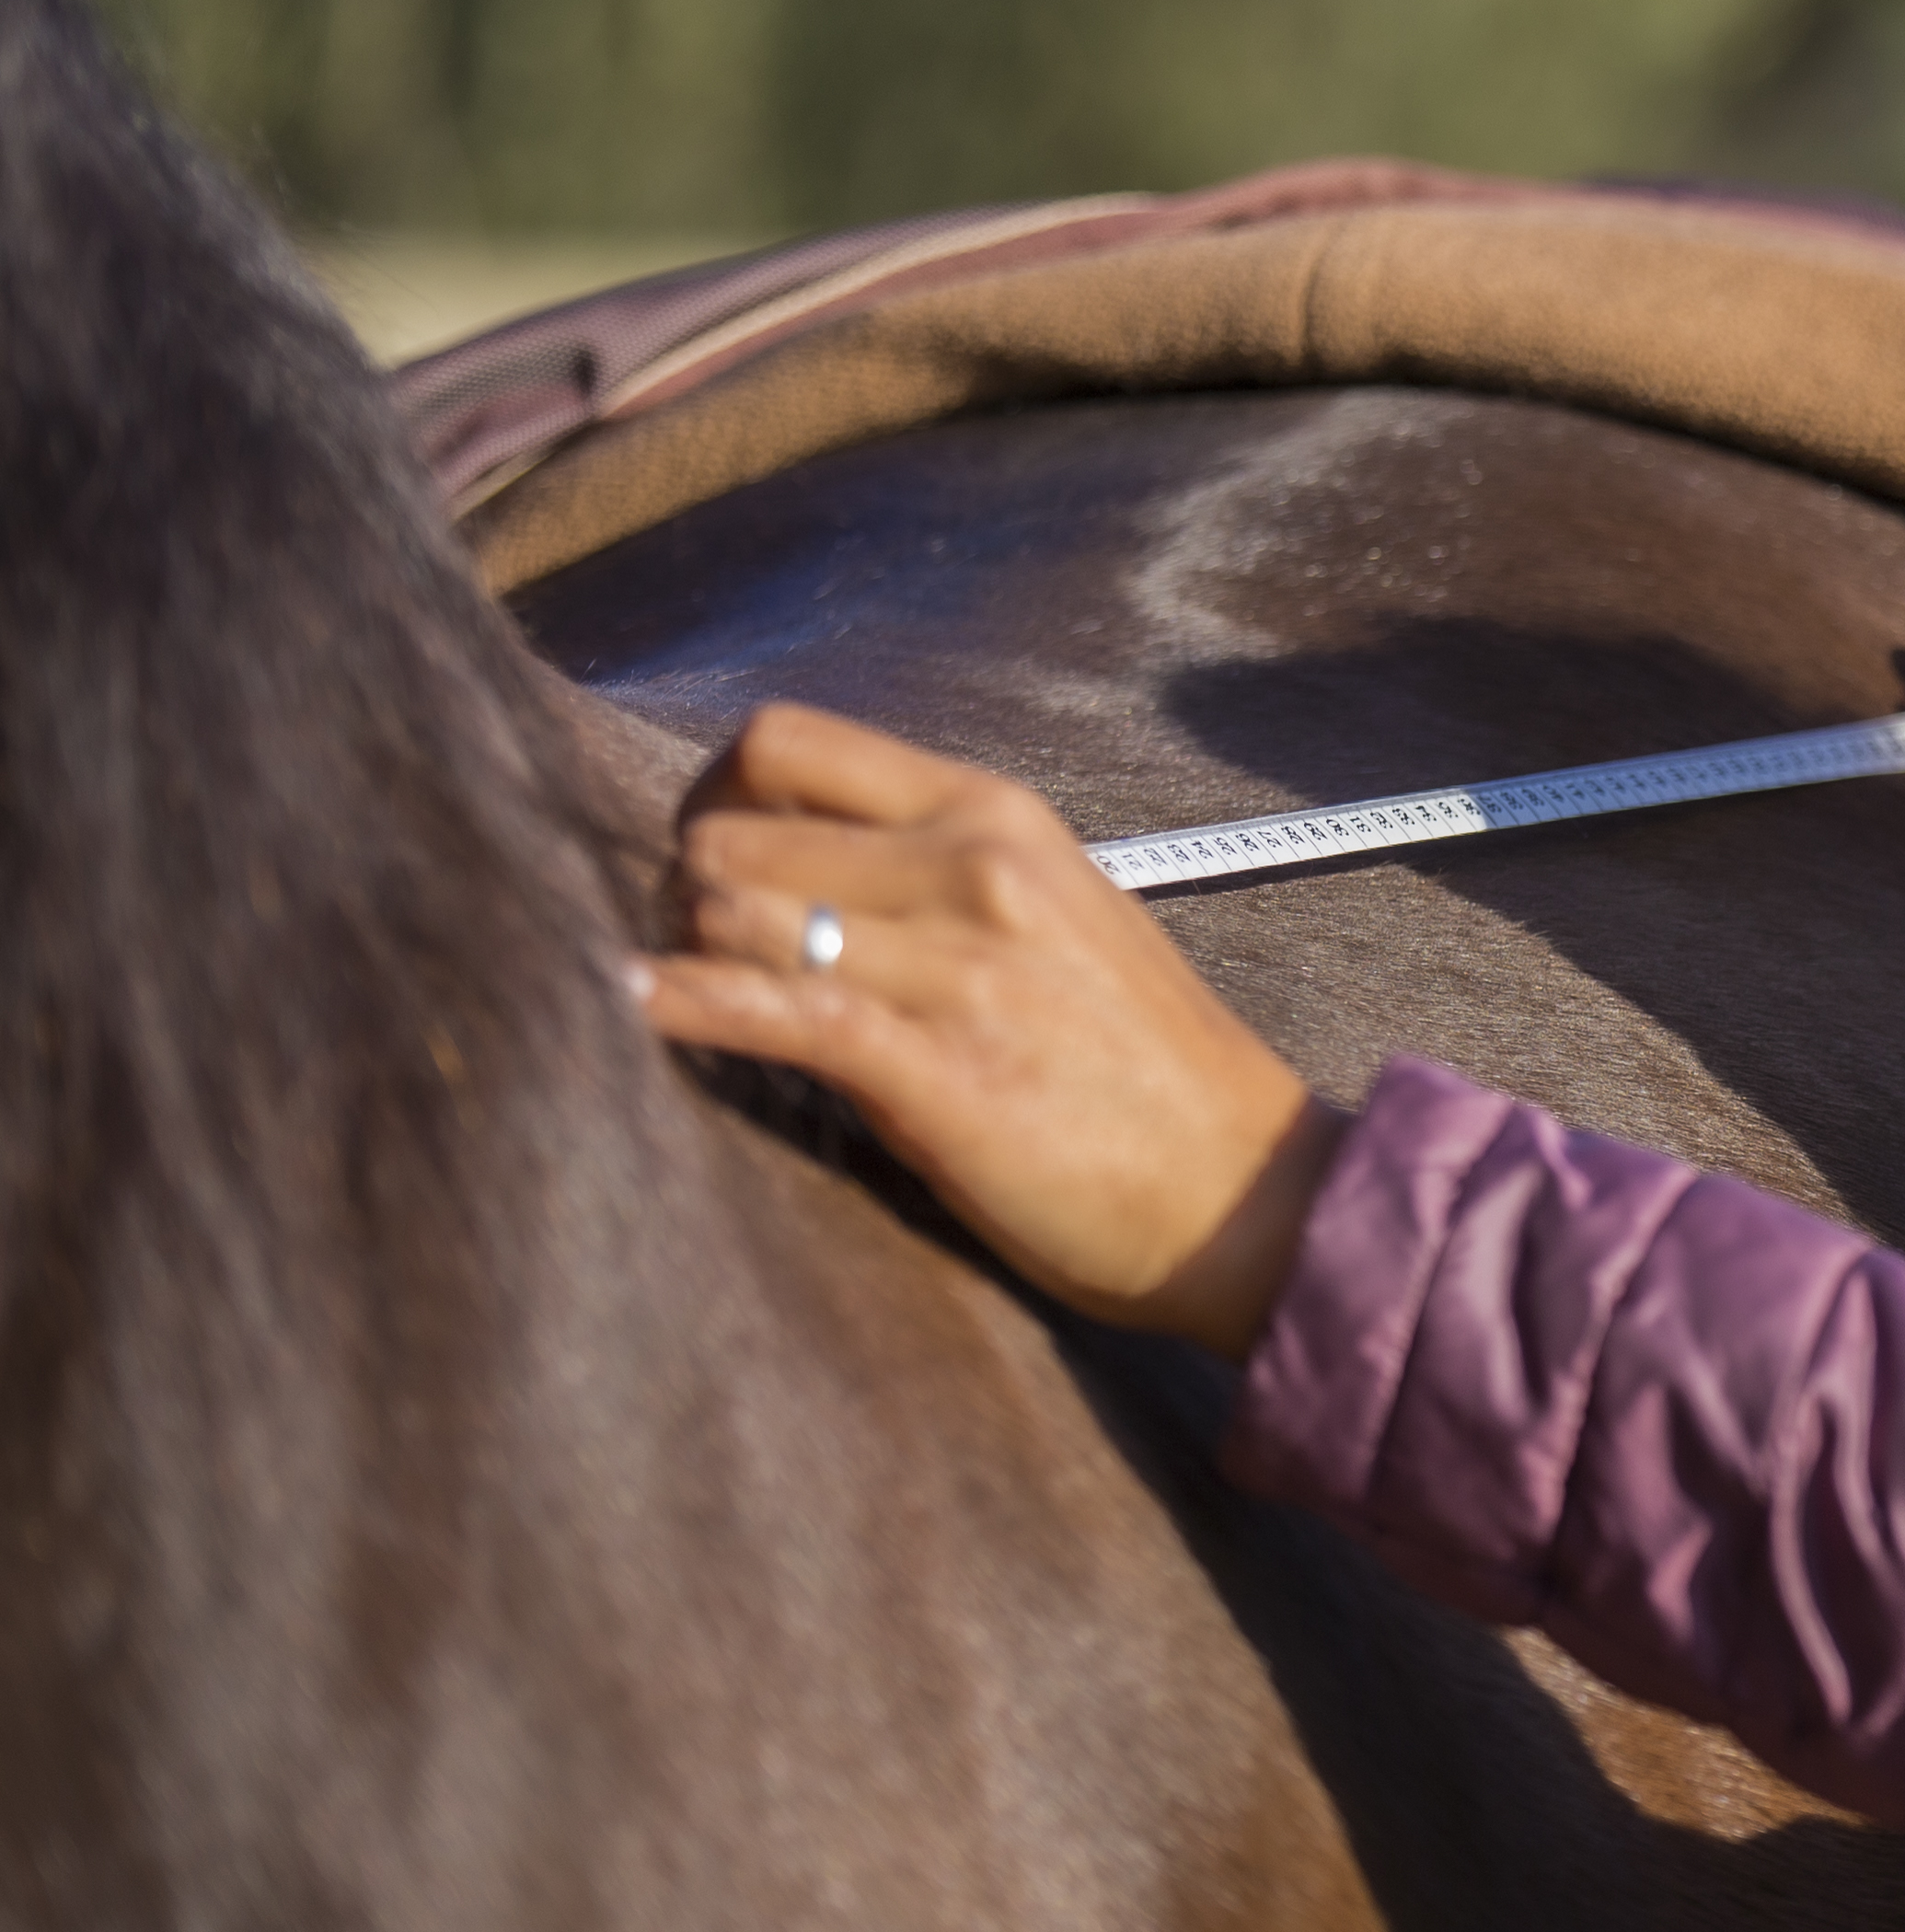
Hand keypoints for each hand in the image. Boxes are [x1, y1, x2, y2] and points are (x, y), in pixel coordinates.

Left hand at [628, 704, 1336, 1360]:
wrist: (1246, 1190)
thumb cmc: (1144, 1068)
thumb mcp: (1054, 919)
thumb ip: (934, 881)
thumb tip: (787, 880)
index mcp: (998, 815)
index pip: (786, 741)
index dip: (710, 794)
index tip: (706, 861)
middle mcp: (975, 866)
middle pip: (730, 829)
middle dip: (678, 892)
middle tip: (689, 959)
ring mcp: (958, 964)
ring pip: (728, 911)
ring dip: (680, 956)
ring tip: (679, 1001)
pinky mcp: (937, 1068)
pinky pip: (764, 1010)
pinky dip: (677, 1009)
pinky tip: (632, 1013)